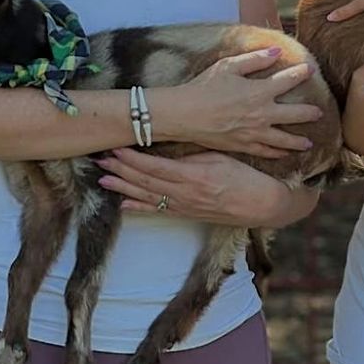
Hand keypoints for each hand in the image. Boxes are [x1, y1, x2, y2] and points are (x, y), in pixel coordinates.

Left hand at [96, 148, 289, 225]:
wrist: (263, 205)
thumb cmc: (247, 178)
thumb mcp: (222, 159)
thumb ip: (194, 157)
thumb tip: (170, 152)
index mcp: (192, 176)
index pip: (154, 167)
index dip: (132, 159)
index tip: (116, 148)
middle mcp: (184, 194)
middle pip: (145, 181)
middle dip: (121, 171)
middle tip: (100, 161)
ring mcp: (184, 206)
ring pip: (147, 196)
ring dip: (124, 188)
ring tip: (103, 181)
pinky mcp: (188, 214)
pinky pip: (159, 211)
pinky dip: (140, 209)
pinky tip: (125, 206)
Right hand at [165, 48, 324, 157]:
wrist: (183, 114)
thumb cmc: (204, 87)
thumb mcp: (229, 66)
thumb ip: (255, 59)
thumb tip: (276, 52)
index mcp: (259, 91)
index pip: (288, 80)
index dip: (301, 73)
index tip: (309, 70)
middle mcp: (261, 114)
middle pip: (295, 114)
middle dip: (309, 113)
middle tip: (320, 113)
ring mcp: (253, 133)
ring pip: (284, 139)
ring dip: (298, 141)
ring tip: (308, 143)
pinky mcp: (243, 146)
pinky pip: (265, 152)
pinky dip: (277, 153)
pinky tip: (283, 154)